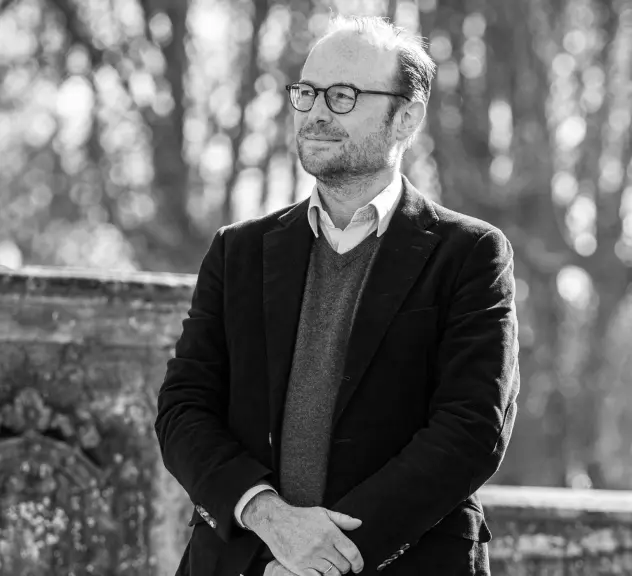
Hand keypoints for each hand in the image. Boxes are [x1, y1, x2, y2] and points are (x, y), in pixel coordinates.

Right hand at [243, 492, 363, 575]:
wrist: (276, 521)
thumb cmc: (300, 517)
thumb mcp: (322, 513)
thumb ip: (342, 519)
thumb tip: (358, 523)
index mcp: (330, 532)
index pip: (352, 552)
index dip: (358, 562)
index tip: (357, 566)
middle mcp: (322, 545)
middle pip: (343, 566)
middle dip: (345, 567)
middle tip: (340, 564)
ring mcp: (310, 557)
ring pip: (332, 575)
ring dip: (334, 573)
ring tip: (330, 568)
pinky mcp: (299, 566)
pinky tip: (319, 572)